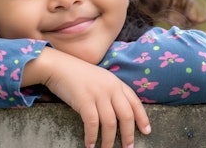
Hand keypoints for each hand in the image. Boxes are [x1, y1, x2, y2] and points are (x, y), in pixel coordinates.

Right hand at [25, 47, 150, 147]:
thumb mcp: (100, 79)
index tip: (146, 131)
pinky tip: (90, 145)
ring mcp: (98, 94)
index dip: (142, 118)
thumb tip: (119, 112)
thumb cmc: (78, 74)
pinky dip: (92, 136)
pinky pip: (92, 123)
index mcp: (116, 83)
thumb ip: (111, 91)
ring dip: (109, 140)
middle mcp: (110, 88)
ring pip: (110, 123)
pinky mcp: (84, 100)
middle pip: (126, 115)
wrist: (58, 66)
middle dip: (128, 134)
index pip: (135, 102)